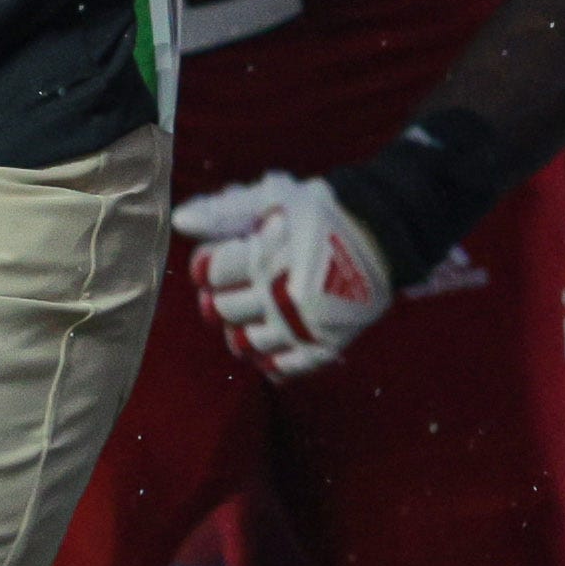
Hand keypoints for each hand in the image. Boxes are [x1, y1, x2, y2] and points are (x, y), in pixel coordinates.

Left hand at [172, 173, 391, 376]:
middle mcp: (280, 295)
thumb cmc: (322, 211)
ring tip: (250, 314)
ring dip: (240, 330)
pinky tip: (270, 343)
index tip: (216, 261)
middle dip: (220, 297)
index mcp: (265, 256)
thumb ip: (224, 209)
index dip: (207, 266)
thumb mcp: (274, 197)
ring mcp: (302, 325)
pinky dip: (270, 360)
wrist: (384, 234)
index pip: (210, 273)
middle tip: (232, 287)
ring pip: (247, 343)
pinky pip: (284, 368)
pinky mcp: (325, 345)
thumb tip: (180, 221)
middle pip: (224, 310)